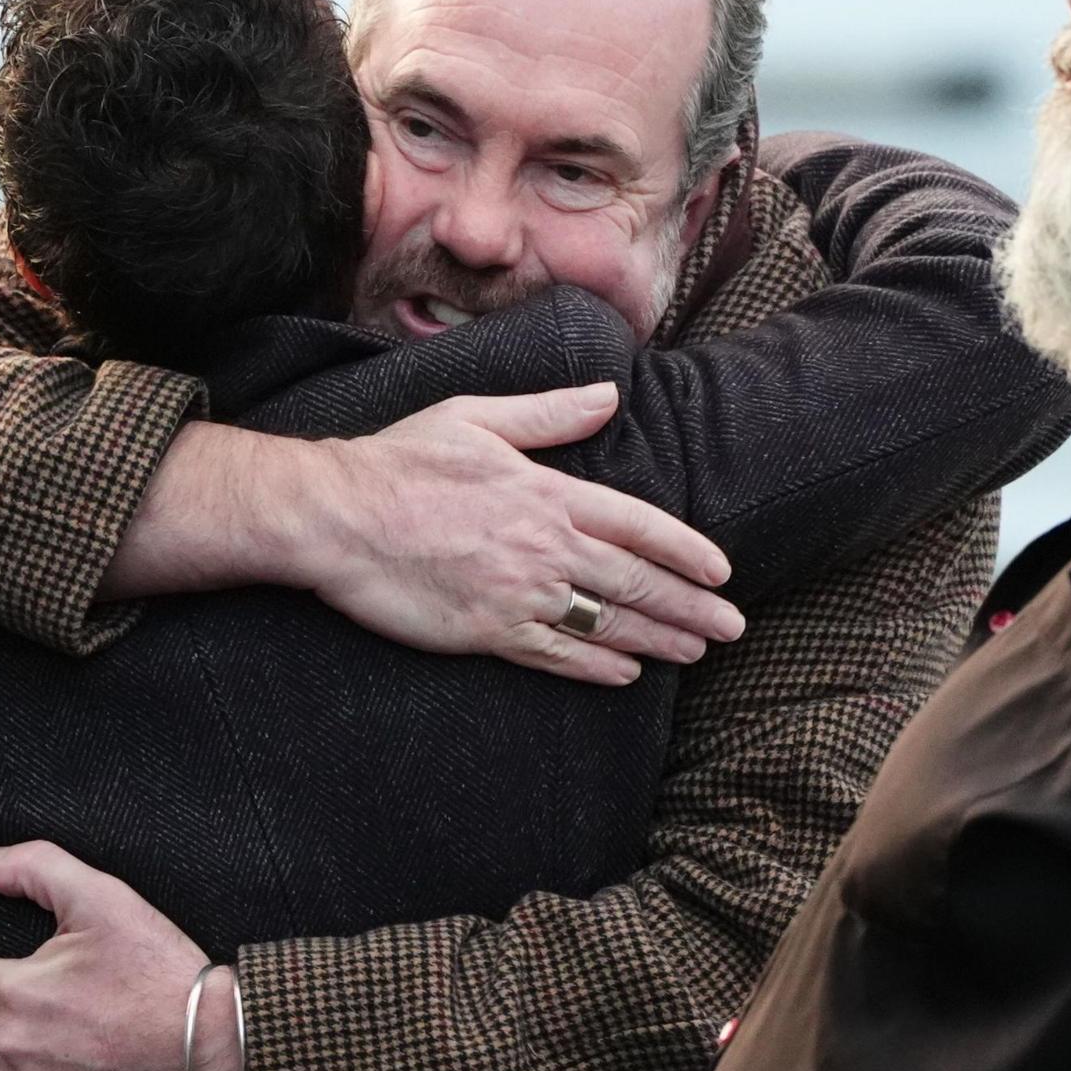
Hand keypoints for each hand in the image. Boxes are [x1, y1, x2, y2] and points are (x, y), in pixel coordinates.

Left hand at [0, 842, 236, 1070]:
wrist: (214, 1039)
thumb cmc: (159, 968)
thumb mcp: (104, 897)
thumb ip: (38, 867)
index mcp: (18, 991)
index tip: (22, 972)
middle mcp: (17, 1048)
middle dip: (1, 1017)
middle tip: (45, 1005)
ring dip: (9, 1068)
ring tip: (45, 1050)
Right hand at [300, 382, 745, 684]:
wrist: (337, 516)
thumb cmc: (400, 462)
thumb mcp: (477, 418)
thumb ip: (549, 414)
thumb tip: (609, 395)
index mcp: (545, 492)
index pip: (637, 525)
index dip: (684, 550)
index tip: (720, 570)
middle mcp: (542, 546)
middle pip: (635, 581)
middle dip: (690, 606)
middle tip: (732, 627)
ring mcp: (517, 593)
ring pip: (605, 623)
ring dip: (657, 640)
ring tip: (696, 652)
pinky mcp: (486, 632)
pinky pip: (555, 656)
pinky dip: (595, 668)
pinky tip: (625, 675)